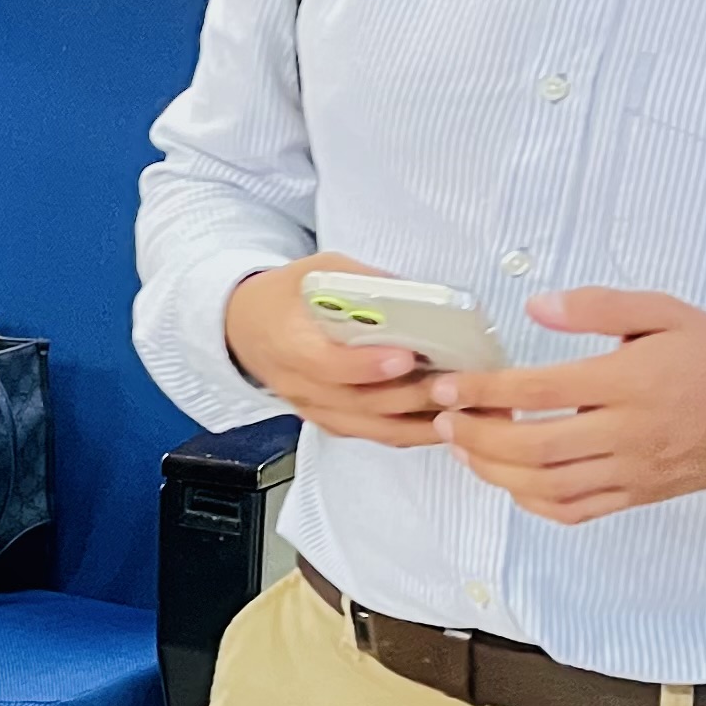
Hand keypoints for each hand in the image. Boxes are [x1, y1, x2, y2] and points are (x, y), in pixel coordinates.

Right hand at [222, 255, 448, 444]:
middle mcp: (298, 384)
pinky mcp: (328, 421)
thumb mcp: (318, 270)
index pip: (326, 365)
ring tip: (460, 406)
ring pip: (370, 427)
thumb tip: (417, 293)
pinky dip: (408, 432)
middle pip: (359, 402)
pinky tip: (441, 421)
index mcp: (287, 342)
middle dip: (411, 395)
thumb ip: (363, 282)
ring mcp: (313, 408)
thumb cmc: (283, 296)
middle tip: (455, 384)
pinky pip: (371, 434)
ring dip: (418, 421)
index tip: (406, 356)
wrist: (244, 327)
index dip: (367, 366)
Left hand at [431, 288, 705, 523]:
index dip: (483, 391)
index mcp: (630, 382)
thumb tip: (536, 306)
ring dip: (495, 472)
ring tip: (464, 449)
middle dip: (476, 438)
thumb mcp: (663, 310)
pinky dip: (533, 501)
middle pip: (535, 448)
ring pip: (549, 486)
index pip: (540, 392)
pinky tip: (510, 480)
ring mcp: (635, 470)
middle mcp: (630, 432)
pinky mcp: (640, 494)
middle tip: (443, 420)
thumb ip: (597, 305)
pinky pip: (577, 509)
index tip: (446, 387)